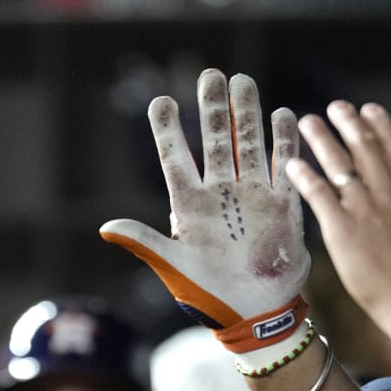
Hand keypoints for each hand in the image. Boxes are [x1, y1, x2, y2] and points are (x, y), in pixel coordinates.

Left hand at [101, 69, 310, 365]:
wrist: (256, 315)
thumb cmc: (209, 296)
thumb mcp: (173, 268)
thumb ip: (144, 242)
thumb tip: (105, 227)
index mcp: (190, 205)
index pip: (175, 157)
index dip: (168, 129)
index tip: (161, 100)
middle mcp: (220, 193)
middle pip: (215, 140)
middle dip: (213, 107)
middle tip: (211, 75)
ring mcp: (252, 196)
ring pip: (248, 144)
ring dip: (246, 114)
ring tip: (242, 81)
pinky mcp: (282, 205)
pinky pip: (284, 166)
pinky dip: (284, 141)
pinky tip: (282, 115)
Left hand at [284, 100, 390, 328]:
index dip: (381, 126)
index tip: (368, 109)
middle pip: (366, 148)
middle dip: (348, 124)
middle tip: (335, 108)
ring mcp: (365, 209)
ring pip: (339, 165)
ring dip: (322, 140)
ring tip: (309, 122)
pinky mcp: (342, 229)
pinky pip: (319, 195)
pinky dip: (305, 178)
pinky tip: (293, 164)